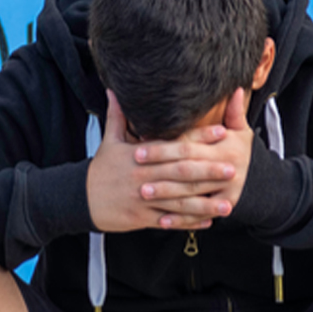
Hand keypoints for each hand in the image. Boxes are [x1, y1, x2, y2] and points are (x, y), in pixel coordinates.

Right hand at [87, 91, 235, 232]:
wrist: (80, 199)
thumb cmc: (100, 169)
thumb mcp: (108, 140)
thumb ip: (117, 115)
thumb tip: (115, 89)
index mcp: (140, 155)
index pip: (174, 144)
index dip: (199, 138)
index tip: (221, 133)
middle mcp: (145, 177)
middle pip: (181, 173)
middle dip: (207, 172)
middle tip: (232, 169)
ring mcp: (145, 199)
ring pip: (179, 202)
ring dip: (205, 203)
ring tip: (228, 204)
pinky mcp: (142, 218)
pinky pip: (170, 221)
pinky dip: (189, 222)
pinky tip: (208, 221)